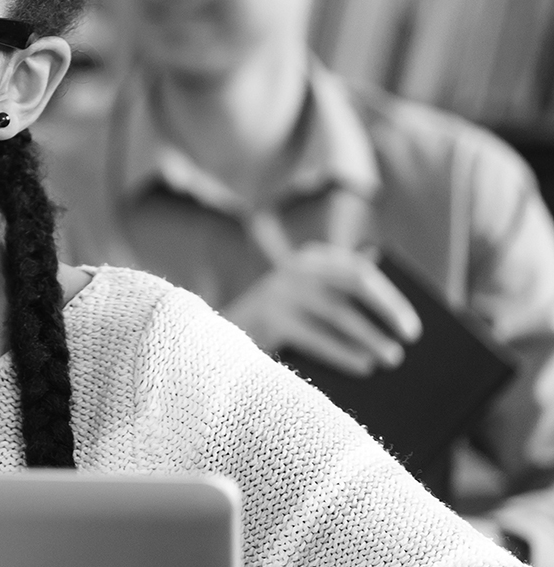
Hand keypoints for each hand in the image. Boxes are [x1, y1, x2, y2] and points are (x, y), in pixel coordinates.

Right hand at [224, 242, 422, 376]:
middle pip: (355, 281)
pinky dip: (343, 352)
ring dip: (370, 338)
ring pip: (338, 313)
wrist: (216, 343)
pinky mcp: (268, 318)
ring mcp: (279, 291)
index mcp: (310, 260)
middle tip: (411, 338)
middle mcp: (294, 268)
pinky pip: (316, 336)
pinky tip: (363, 367)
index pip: (361, 270)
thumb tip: (396, 309)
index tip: (412, 327)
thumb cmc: (277, 328)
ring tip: (390, 359)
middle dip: (388, 309)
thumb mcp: (309, 304)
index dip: (391, 297)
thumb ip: (342, 294)